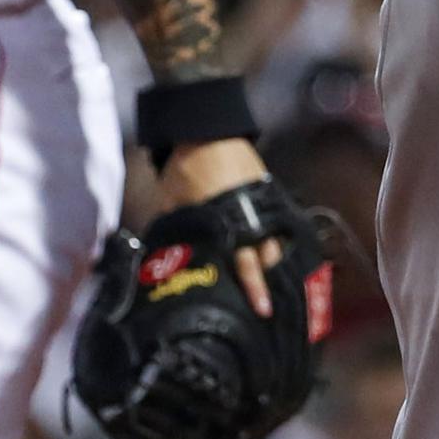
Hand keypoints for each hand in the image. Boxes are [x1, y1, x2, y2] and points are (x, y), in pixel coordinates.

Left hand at [157, 135, 281, 311]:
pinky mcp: (267, 192)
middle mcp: (250, 216)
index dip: (253, 286)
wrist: (206, 131)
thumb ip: (173, 230)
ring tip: (275, 282)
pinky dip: (276, 238)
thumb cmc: (185, 168)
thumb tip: (161, 257)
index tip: (261, 307)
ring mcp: (262, 203)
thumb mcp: (171, 201)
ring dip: (275, 261)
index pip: (245, 262)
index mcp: (227, 221)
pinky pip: (276, 222)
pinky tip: (275, 252)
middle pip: (269, 255)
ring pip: (277, 240)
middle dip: (271, 280)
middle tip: (271, 304)